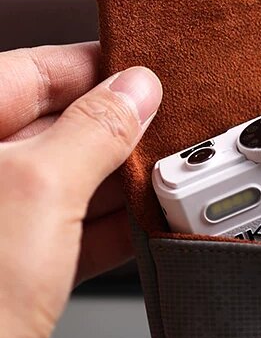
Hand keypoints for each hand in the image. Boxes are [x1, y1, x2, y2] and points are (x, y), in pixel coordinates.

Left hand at [0, 43, 160, 337]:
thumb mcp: (42, 189)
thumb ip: (96, 130)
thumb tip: (135, 91)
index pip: (32, 71)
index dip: (94, 69)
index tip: (146, 75)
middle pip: (51, 126)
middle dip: (113, 132)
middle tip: (166, 131)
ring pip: (62, 180)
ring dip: (115, 182)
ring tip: (166, 179)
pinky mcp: (4, 269)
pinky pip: (63, 229)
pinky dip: (105, 225)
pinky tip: (144, 223)